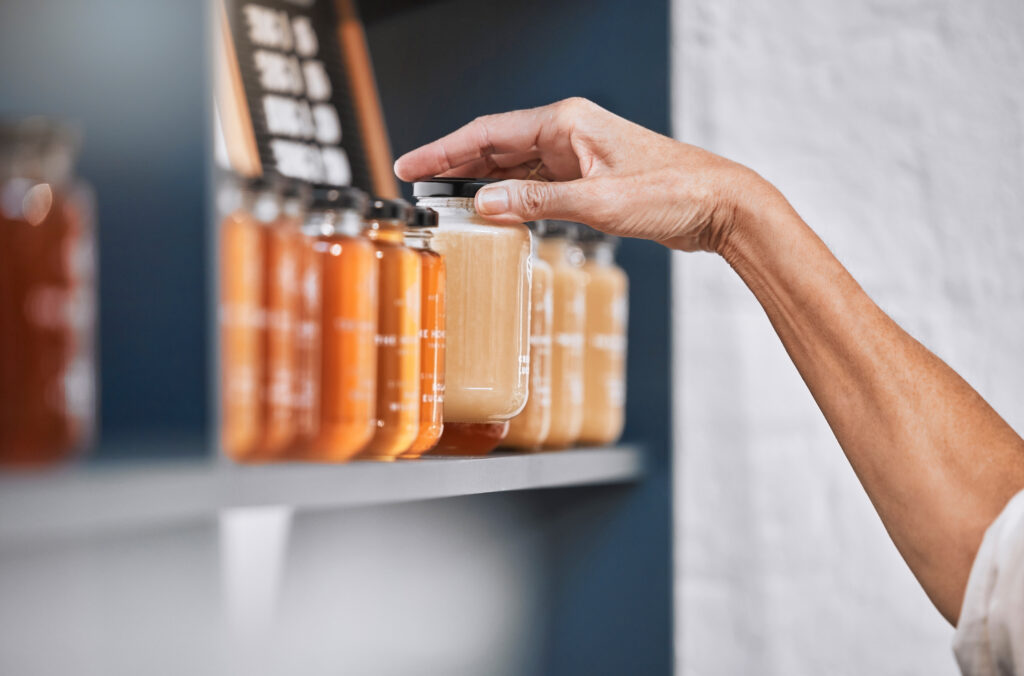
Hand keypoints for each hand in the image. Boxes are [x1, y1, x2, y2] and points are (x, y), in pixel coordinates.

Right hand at [393, 97, 779, 252]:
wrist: (717, 205)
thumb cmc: (671, 193)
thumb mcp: (597, 203)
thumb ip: (537, 203)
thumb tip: (486, 204)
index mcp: (566, 122)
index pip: (488, 133)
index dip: (444, 150)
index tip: (411, 163)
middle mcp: (569, 132)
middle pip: (496, 146)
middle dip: (455, 165)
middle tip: (417, 184)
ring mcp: (578, 155)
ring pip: (515, 166)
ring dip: (483, 183)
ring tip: (446, 201)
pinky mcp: (589, 178)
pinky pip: (538, 185)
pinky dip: (513, 197)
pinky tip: (495, 213)